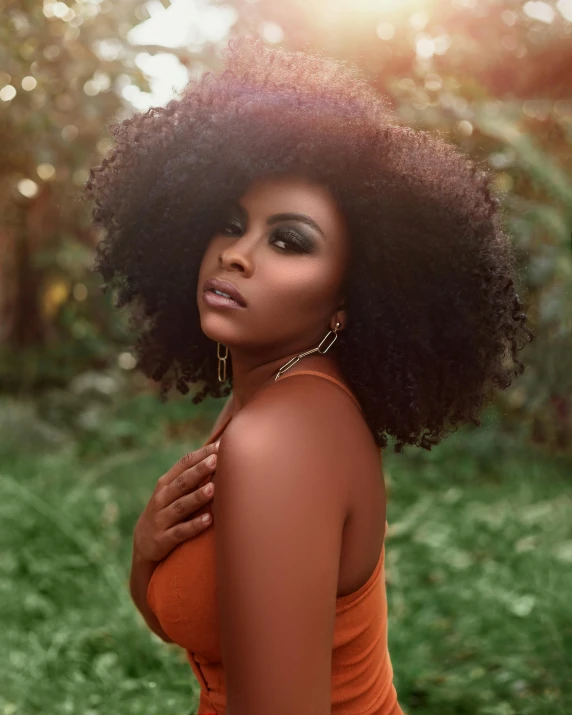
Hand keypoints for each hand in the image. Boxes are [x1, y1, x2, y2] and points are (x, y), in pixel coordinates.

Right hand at [133, 442, 218, 562]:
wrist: (143, 545)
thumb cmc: (166, 511)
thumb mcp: (173, 492)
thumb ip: (192, 476)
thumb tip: (219, 455)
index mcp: (166, 483)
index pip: (184, 464)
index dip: (201, 454)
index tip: (220, 445)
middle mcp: (162, 498)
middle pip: (182, 482)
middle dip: (199, 471)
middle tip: (216, 460)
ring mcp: (161, 518)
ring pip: (181, 506)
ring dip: (197, 497)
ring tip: (213, 489)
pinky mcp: (163, 539)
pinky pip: (180, 532)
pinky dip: (194, 526)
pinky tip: (208, 520)